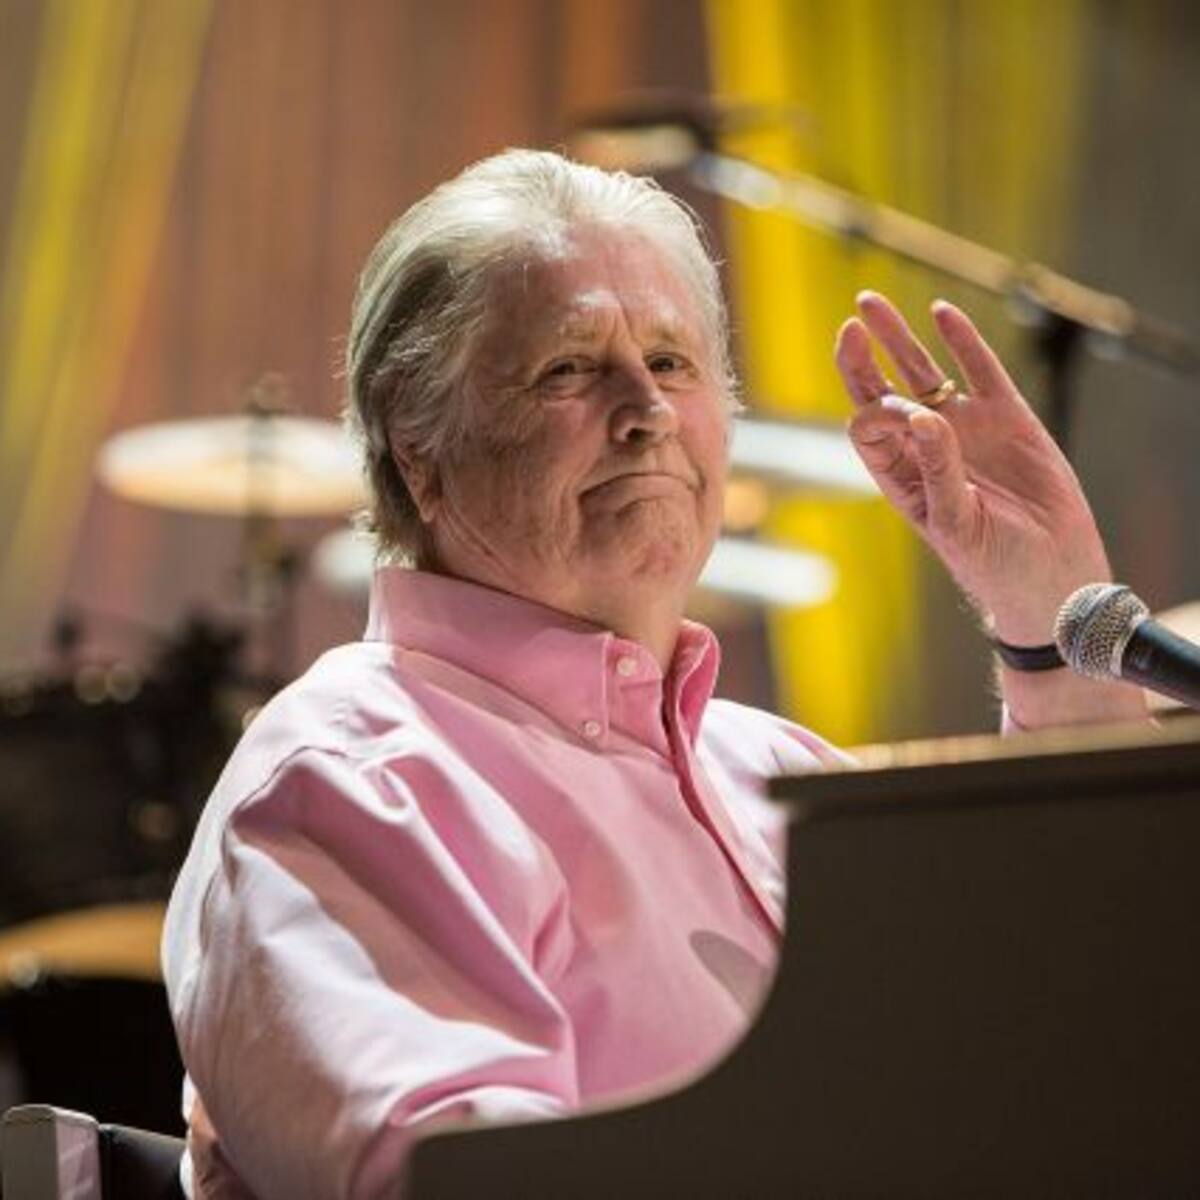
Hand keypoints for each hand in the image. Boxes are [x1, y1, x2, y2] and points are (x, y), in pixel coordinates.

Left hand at [834, 290, 1110, 644]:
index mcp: (902, 476)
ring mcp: (965, 427)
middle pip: (882, 391)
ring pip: (923, 372)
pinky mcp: (1007, 416)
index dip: (875, 411)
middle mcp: (926, 446)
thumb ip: (938, 470)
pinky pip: (980, 368)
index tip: (899, 413)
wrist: (1054, 573)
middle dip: (862, 359)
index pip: (869, 428)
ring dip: (897, 338)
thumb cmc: (995, 564)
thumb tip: (922, 415)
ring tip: (870, 303)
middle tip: (852, 324)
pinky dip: (961, 340)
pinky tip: (941, 313)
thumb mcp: (958, 523)